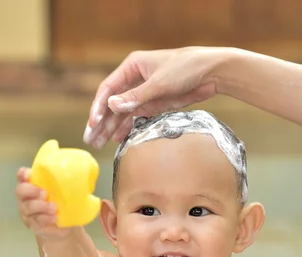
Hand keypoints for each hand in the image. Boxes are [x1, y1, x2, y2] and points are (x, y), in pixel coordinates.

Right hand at [16, 167, 69, 238]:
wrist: (63, 225)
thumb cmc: (61, 202)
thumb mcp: (64, 191)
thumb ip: (67, 183)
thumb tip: (88, 175)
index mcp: (32, 184)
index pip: (22, 176)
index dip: (23, 174)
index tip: (29, 174)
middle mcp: (25, 197)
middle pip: (21, 191)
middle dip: (32, 190)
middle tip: (45, 193)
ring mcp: (27, 212)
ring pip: (28, 208)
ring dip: (41, 206)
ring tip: (54, 208)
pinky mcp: (33, 225)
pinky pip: (36, 222)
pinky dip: (46, 219)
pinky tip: (55, 219)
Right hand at [84, 47, 226, 148]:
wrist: (211, 72)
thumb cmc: (185, 68)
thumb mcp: (159, 83)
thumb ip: (136, 97)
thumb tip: (112, 105)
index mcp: (132, 67)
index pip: (108, 89)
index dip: (98, 107)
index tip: (94, 123)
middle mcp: (135, 79)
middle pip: (112, 103)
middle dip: (101, 122)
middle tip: (90, 139)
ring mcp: (144, 93)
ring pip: (122, 113)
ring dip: (111, 128)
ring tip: (98, 144)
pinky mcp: (155, 103)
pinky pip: (135, 118)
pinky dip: (126, 128)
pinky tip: (117, 139)